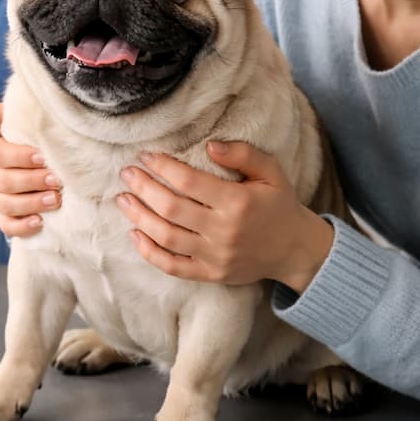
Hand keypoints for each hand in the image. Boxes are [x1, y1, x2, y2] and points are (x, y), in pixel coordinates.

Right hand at [0, 102, 60, 236]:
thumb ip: (0, 115)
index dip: (20, 157)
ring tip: (55, 200)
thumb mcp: (8, 123)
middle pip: (3, 182)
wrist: (6, 163)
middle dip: (32, 181)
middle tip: (56, 181)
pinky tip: (40, 222)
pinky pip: (6, 226)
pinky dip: (23, 227)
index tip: (43, 157)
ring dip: (32, 204)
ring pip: (5, 205)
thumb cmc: (14, 138)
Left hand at [116, 141, 333, 290]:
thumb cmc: (279, 205)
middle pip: (171, 209)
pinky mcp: (209, 274)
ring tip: (123, 199)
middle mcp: (223, 231)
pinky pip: (172, 266)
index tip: (146, 156)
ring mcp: (215, 256)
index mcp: (238, 202)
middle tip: (127, 174)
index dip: (163, 167)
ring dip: (139, 216)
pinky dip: (149, 252)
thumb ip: (243, 154)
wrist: (295, 250)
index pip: (189, 182)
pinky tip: (135, 233)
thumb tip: (210, 145)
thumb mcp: (271, 172)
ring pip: (166, 237)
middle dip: (143, 188)